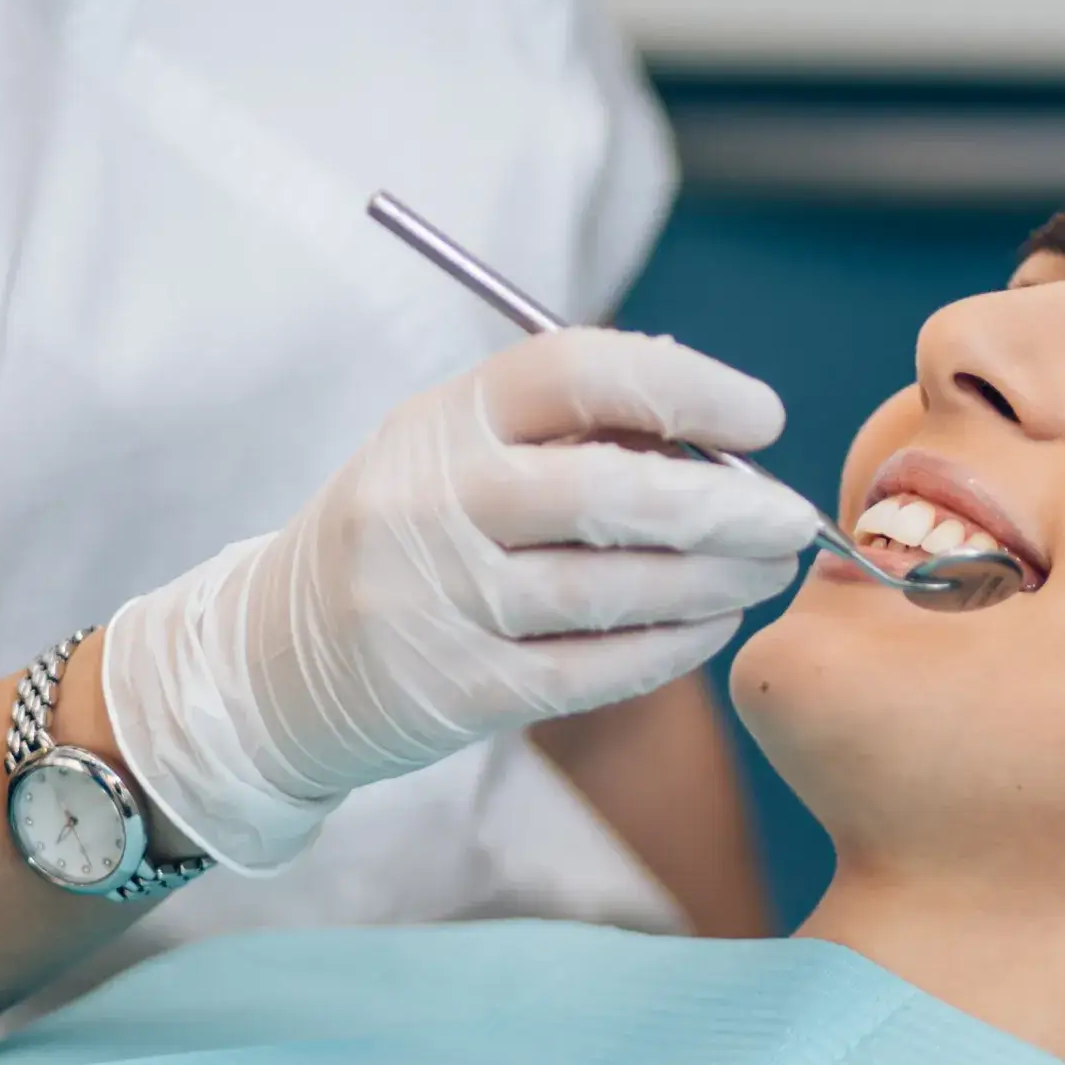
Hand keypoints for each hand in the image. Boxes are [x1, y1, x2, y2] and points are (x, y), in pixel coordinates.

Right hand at [101, 329, 820, 870]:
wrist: (272, 662)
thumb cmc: (407, 533)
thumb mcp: (454, 453)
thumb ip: (569, 434)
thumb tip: (726, 440)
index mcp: (442, 419)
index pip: (575, 373)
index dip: (685, 387)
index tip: (764, 416)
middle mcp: (431, 503)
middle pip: (610, 494)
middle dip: (726, 508)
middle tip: (792, 520)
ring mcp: (438, 602)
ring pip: (613, 591)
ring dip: (713, 583)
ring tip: (764, 572)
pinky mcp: (453, 691)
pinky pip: (592, 670)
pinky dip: (668, 649)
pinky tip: (710, 628)